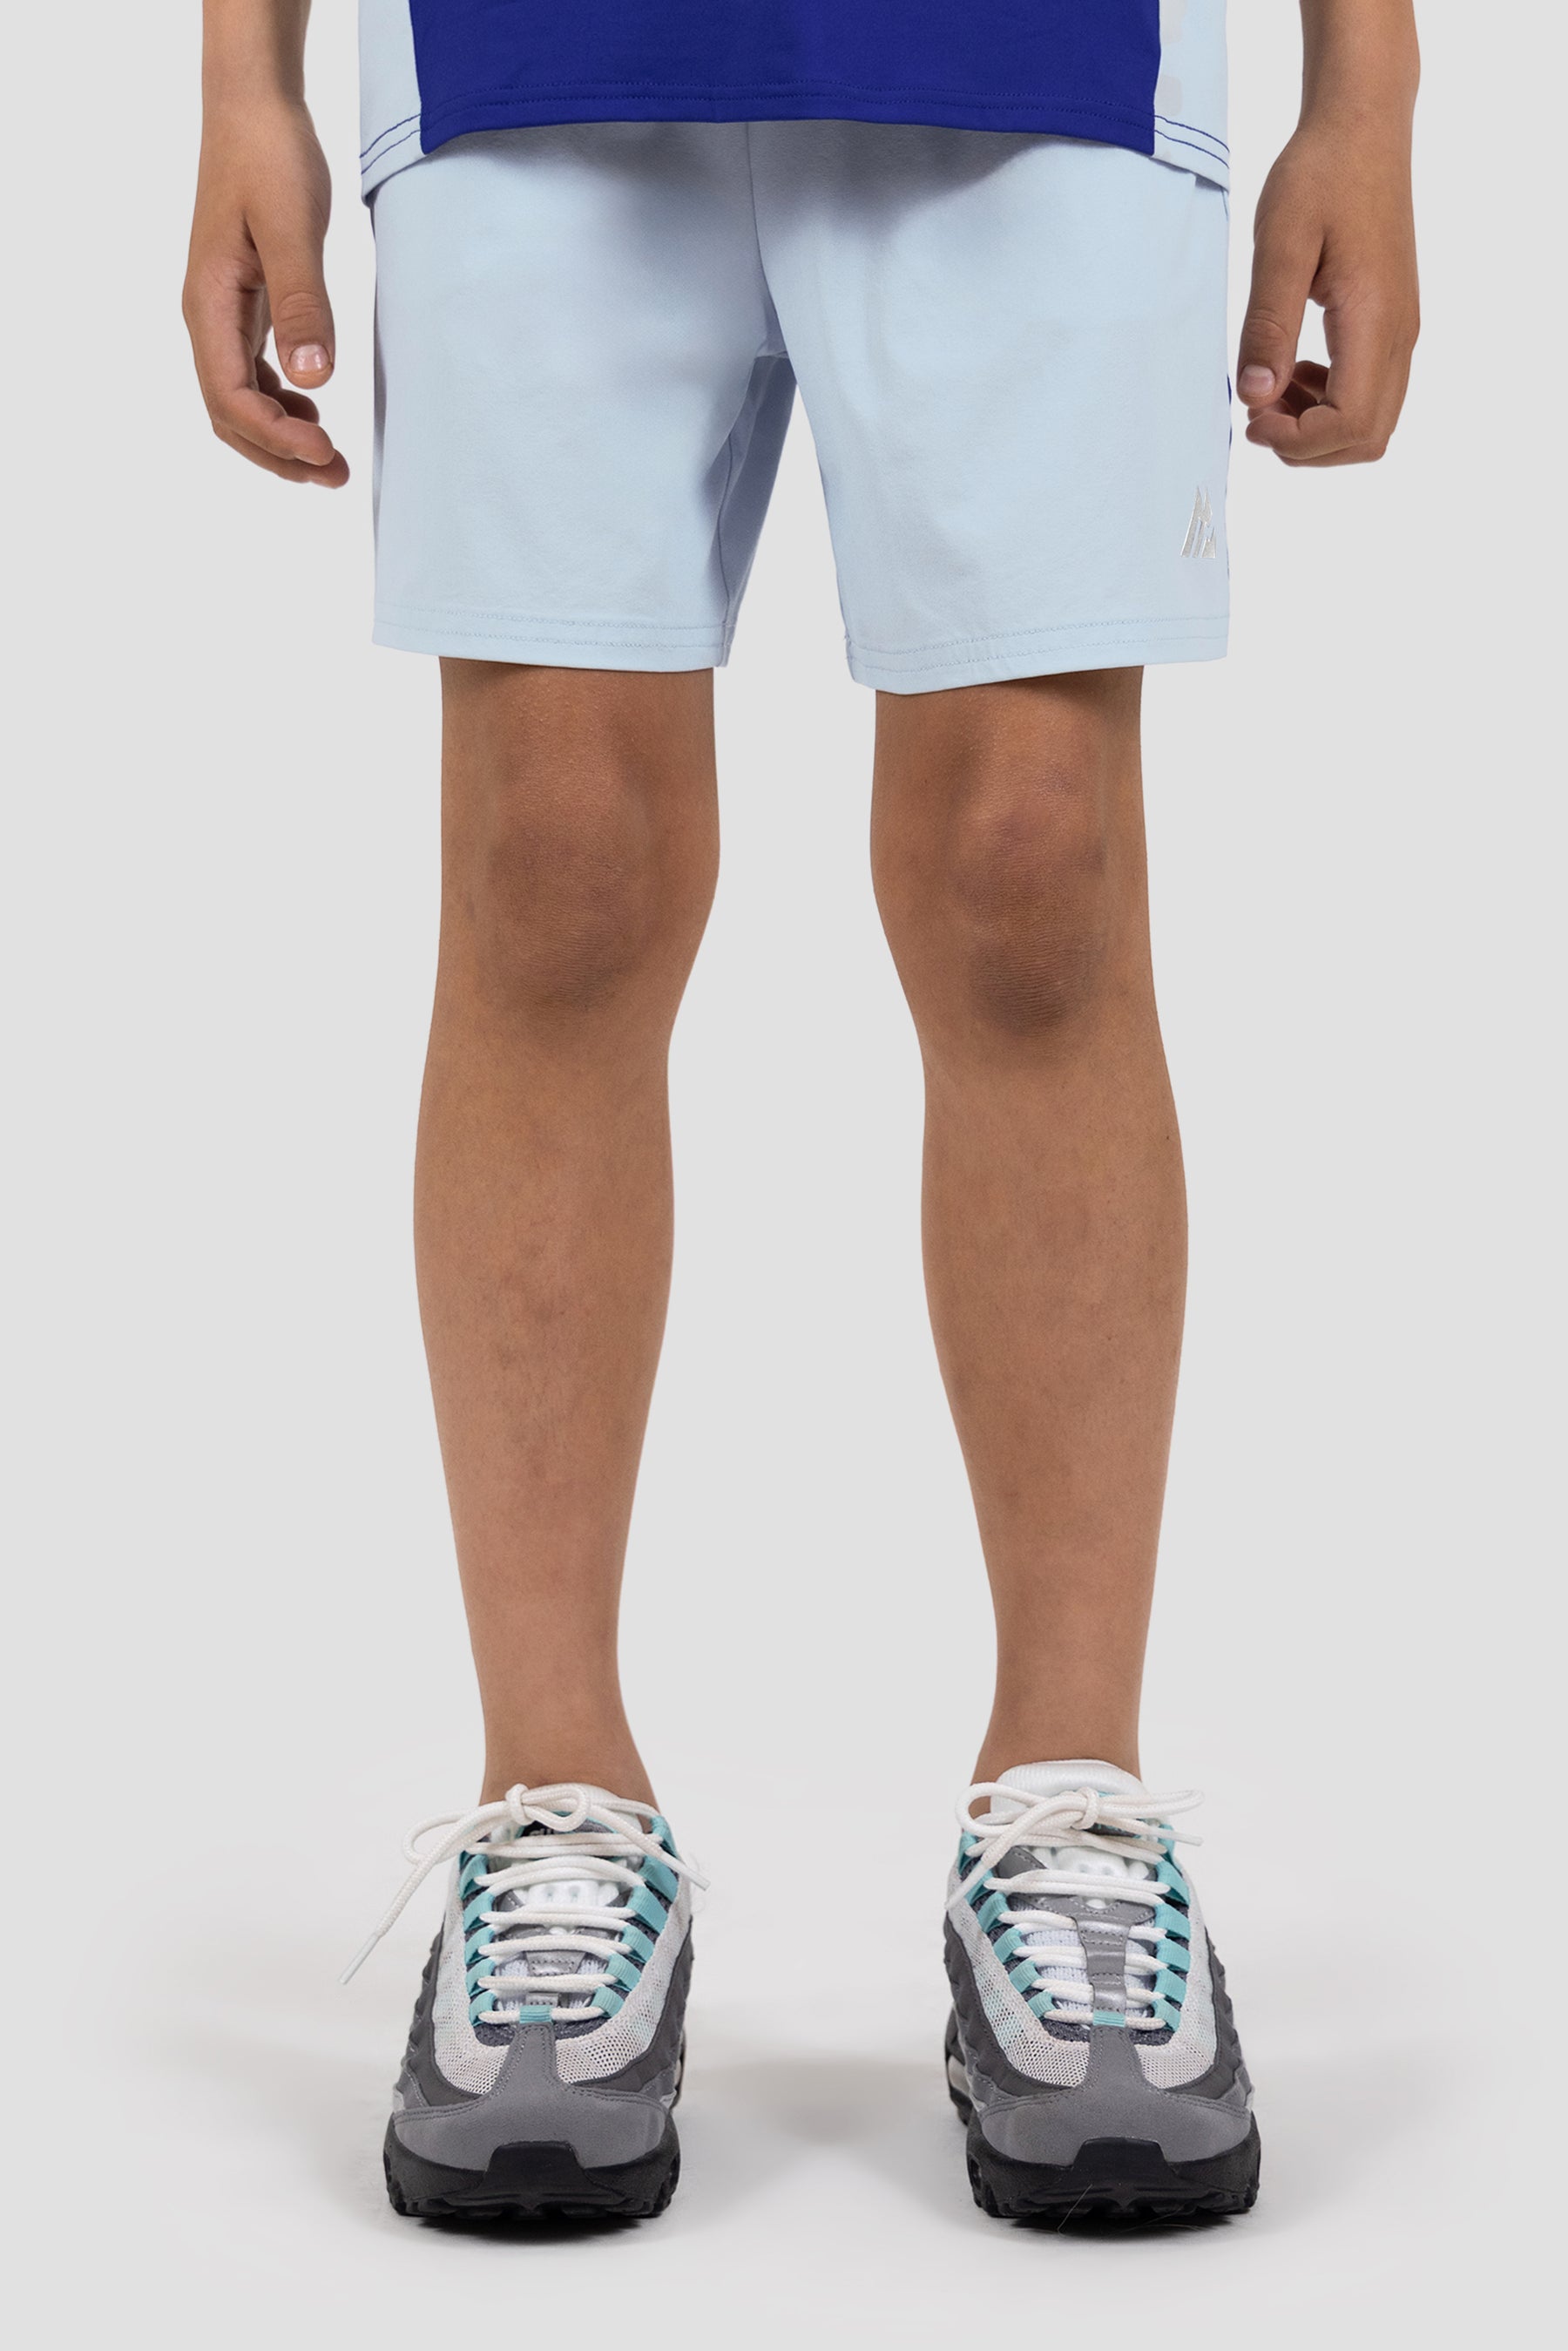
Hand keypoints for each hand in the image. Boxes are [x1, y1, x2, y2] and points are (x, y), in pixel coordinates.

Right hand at [183, 97, 348, 485]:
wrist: (254, 108)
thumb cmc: (270, 157)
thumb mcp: (291, 229)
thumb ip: (302, 305)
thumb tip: (312, 378)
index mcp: (210, 304)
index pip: (230, 397)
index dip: (275, 437)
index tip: (326, 452)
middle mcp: (208, 316)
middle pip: (230, 413)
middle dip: (278, 454)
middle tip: (336, 475)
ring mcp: (225, 312)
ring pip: (241, 399)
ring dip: (282, 435)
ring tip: (333, 458)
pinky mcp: (245, 303)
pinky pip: (253, 373)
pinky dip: (281, 402)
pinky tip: (314, 407)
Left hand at [1237, 120, 1418, 466]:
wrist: (1362, 128)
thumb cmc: (1320, 176)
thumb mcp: (1280, 245)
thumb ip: (1268, 325)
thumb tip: (1255, 395)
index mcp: (1374, 319)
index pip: (1351, 424)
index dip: (1298, 441)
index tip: (1253, 416)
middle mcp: (1399, 334)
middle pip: (1368, 438)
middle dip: (1308, 445)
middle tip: (1259, 411)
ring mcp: (1401, 330)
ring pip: (1373, 422)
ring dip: (1319, 428)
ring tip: (1272, 387)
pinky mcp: (1392, 323)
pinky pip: (1372, 392)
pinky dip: (1331, 402)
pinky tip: (1294, 370)